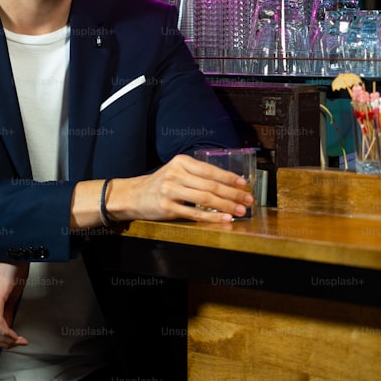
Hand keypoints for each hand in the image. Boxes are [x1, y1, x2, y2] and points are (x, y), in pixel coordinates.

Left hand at [0, 261, 29, 348]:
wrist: (16, 250)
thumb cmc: (14, 268)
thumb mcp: (8, 293)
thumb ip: (5, 311)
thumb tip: (6, 328)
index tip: (9, 343)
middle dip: (0, 344)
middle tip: (15, 344)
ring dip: (4, 340)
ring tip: (17, 341)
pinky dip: (6, 332)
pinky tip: (15, 335)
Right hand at [107, 154, 253, 222]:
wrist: (132, 195)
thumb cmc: (159, 184)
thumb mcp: (176, 171)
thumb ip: (196, 174)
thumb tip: (227, 182)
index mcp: (181, 162)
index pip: (210, 170)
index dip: (229, 177)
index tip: (244, 184)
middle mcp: (176, 174)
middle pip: (210, 185)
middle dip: (233, 194)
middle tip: (248, 200)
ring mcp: (170, 191)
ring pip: (205, 199)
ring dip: (226, 206)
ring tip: (240, 211)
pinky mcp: (167, 207)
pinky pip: (195, 213)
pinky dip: (212, 217)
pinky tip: (224, 218)